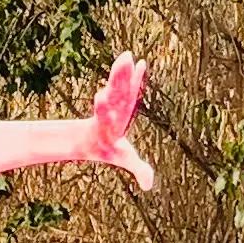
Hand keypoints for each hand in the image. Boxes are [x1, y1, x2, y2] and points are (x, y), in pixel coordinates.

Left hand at [83, 54, 153, 191]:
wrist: (94, 137)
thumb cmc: (110, 150)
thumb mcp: (123, 159)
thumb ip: (138, 169)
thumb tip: (149, 185)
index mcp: (110, 127)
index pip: (106, 117)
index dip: (104, 108)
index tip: (99, 97)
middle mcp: (112, 111)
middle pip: (113, 95)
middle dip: (115, 82)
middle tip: (119, 67)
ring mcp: (116, 101)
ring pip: (117, 85)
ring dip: (121, 72)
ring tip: (126, 56)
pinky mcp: (122, 94)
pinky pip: (128, 83)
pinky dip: (134, 75)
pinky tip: (139, 62)